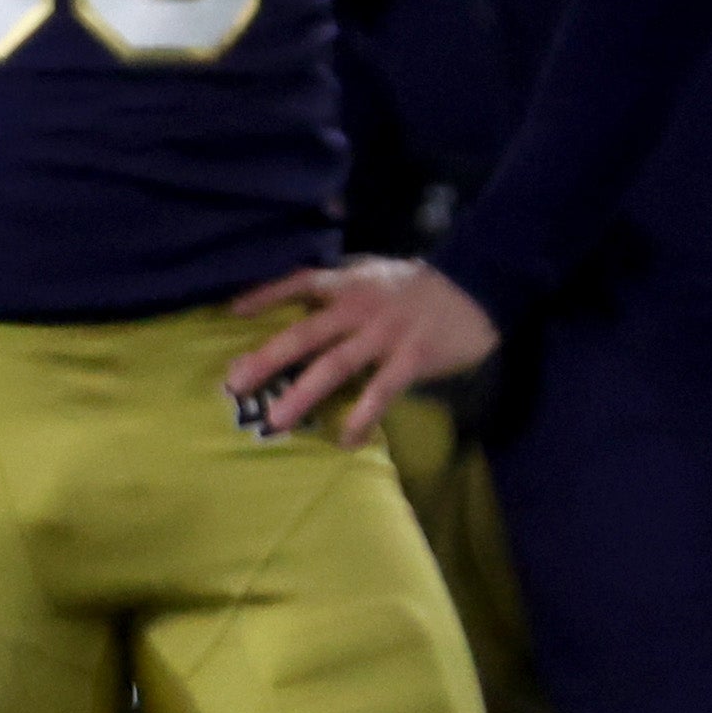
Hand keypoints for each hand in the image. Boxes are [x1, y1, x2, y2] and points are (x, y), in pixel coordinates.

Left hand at [222, 256, 493, 446]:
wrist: (480, 284)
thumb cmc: (419, 285)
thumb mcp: (375, 274)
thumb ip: (341, 288)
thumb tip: (300, 304)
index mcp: (348, 284)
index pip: (299, 283)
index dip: (265, 296)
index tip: (232, 312)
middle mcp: (359, 308)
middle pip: (305, 334)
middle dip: (267, 358)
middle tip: (235, 383)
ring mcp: (384, 334)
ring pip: (334, 366)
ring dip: (302, 394)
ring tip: (276, 421)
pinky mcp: (412, 358)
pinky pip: (381, 391)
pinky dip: (363, 415)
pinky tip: (346, 438)